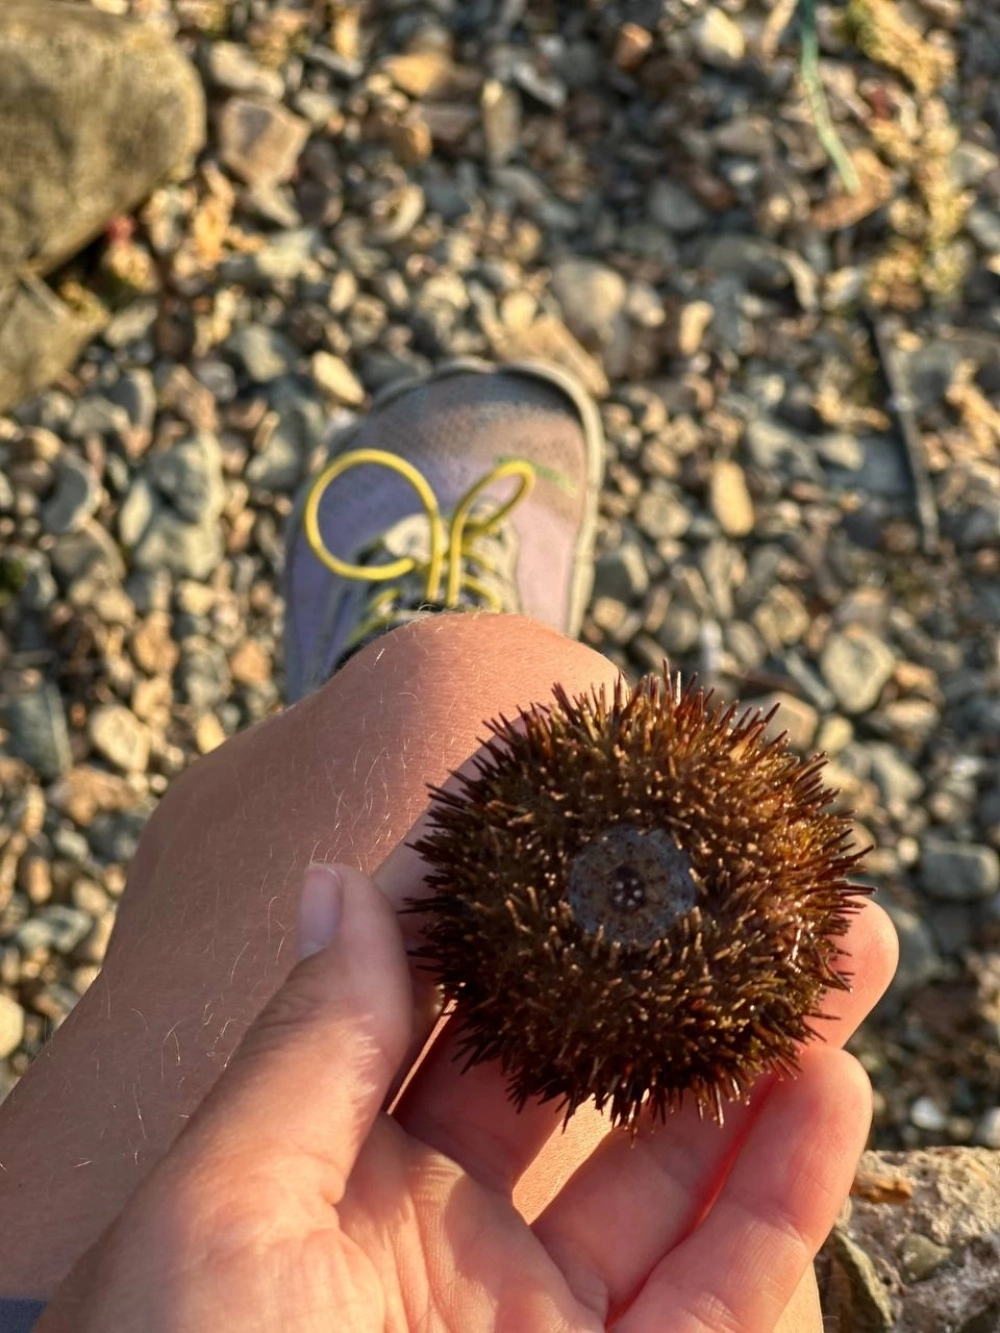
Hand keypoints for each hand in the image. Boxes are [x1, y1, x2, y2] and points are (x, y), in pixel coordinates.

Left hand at [39, 860, 894, 1332]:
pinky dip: (785, 1189)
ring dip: (756, 1058)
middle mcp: (446, 1241)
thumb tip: (346, 881)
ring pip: (676, 1168)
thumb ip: (302, 1056)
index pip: (436, 1007)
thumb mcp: (216, 1225)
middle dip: (659, 969)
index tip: (570, 804)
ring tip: (825, 954)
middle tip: (734, 870)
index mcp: (331, 1184)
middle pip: (578, 1073)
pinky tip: (826, 1086)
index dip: (503, 904)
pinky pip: (728, 1287)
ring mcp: (544, 1323)